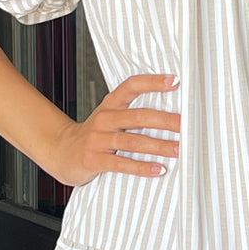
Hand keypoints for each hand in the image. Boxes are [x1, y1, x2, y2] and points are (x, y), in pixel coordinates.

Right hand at [51, 73, 180, 186]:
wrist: (62, 152)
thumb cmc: (95, 135)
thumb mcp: (110, 117)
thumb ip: (134, 112)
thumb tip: (172, 114)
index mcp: (111, 105)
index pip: (132, 85)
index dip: (153, 82)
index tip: (175, 81)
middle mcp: (105, 118)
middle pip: (139, 116)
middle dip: (166, 121)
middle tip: (186, 125)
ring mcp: (99, 139)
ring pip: (133, 141)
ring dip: (159, 146)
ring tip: (178, 150)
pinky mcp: (95, 159)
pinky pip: (122, 163)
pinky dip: (142, 167)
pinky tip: (159, 169)